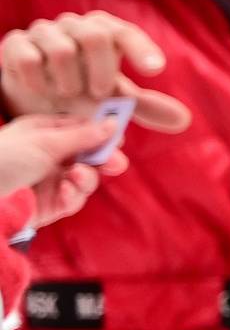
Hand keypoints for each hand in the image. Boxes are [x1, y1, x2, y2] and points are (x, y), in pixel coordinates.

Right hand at [0, 12, 190, 132]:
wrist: (31, 91)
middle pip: (95, 36)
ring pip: (62, 49)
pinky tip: (41, 92)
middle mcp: (76, 25)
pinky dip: (39, 81)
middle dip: (101, 70)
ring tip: (68, 95)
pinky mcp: (15, 43)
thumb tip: (184, 120)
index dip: (142, 48)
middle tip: (99, 94)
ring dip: (69, 81)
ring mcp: (43, 31)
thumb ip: (143, 106)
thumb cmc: (79, 89)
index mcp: (104, 31)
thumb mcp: (111, 99)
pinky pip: (29, 58)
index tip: (156, 70)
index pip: (126, 33)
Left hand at [0, 112, 124, 227]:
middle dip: (103, 159)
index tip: (118, 136)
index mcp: (42, 133)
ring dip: (87, 178)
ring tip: (76, 176)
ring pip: (86, 179)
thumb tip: (113, 123)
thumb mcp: (45, 141)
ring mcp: (49, 181)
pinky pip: (74, 200)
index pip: (81, 129)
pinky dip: (74, 195)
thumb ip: (83, 135)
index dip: (101, 133)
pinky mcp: (50, 205)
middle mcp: (48, 156)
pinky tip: (66, 191)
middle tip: (115, 163)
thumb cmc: (3, 160)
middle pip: (89, 155)